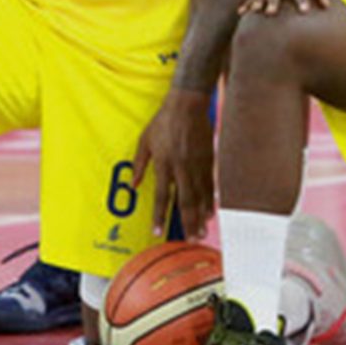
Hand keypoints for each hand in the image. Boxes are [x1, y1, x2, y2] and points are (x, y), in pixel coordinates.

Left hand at [134, 89, 215, 237]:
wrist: (187, 104)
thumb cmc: (163, 121)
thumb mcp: (145, 141)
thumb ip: (139, 164)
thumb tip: (134, 184)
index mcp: (164, 163)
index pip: (160, 196)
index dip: (159, 216)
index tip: (157, 232)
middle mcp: (181, 167)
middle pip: (185, 201)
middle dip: (188, 223)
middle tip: (191, 240)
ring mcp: (197, 164)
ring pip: (200, 196)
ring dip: (200, 216)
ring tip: (201, 232)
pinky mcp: (208, 159)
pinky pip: (209, 184)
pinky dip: (210, 200)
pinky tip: (210, 212)